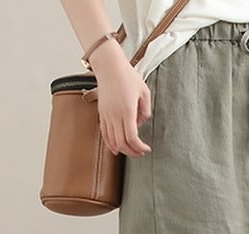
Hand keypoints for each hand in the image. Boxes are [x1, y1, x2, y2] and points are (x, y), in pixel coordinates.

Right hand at [88, 39, 152, 157]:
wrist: (109, 66)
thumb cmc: (128, 76)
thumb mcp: (144, 92)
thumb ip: (146, 111)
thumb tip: (140, 124)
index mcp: (127, 110)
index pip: (132, 137)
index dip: (139, 147)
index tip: (146, 148)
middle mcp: (115, 115)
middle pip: (122, 143)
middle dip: (132, 152)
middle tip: (140, 153)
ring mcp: (106, 115)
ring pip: (112, 141)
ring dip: (122, 150)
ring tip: (131, 151)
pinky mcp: (101, 114)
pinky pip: (104, 134)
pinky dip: (110, 144)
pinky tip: (116, 149)